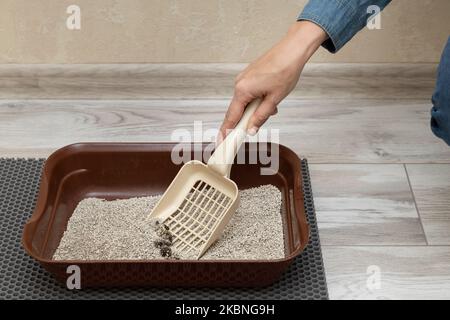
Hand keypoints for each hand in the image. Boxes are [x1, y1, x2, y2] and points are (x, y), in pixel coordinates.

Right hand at [219, 21, 326, 140]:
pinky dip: (257, 100)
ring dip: (256, 109)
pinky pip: (249, 93)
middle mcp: (239, 83)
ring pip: (245, 102)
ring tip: (273, 106)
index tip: (221, 141)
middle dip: (248, 119)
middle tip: (256, 126)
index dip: (226, 131)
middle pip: (238, 110)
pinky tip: (270, 98)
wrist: (292, 50)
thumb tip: (251, 129)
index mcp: (242, 90)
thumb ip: (260, 116)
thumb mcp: (274, 99)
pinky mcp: (249, 75)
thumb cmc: (285, 70)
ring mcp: (243, 78)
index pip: (231, 116)